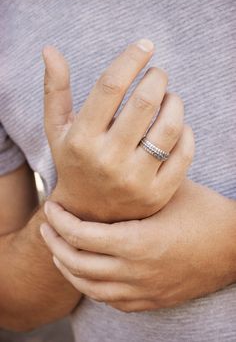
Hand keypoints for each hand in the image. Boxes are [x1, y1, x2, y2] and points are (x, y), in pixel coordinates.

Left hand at [41, 180, 235, 311]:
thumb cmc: (204, 213)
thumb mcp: (167, 192)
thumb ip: (136, 185)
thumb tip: (110, 166)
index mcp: (137, 242)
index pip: (81, 235)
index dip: (60, 221)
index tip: (51, 208)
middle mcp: (135, 271)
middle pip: (77, 264)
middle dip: (55, 244)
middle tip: (47, 228)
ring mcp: (143, 291)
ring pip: (89, 288)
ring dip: (68, 268)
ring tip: (59, 250)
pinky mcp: (152, 300)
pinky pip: (110, 301)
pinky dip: (91, 286)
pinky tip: (88, 273)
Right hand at [43, 39, 193, 221]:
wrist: (90, 212)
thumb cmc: (75, 162)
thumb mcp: (58, 129)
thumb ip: (55, 90)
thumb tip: (50, 50)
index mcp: (82, 139)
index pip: (110, 86)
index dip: (131, 59)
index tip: (145, 45)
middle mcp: (108, 160)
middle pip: (145, 102)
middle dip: (157, 77)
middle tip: (157, 74)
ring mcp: (135, 180)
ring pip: (170, 126)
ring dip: (175, 101)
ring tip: (169, 97)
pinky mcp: (157, 194)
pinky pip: (183, 153)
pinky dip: (185, 131)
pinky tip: (176, 125)